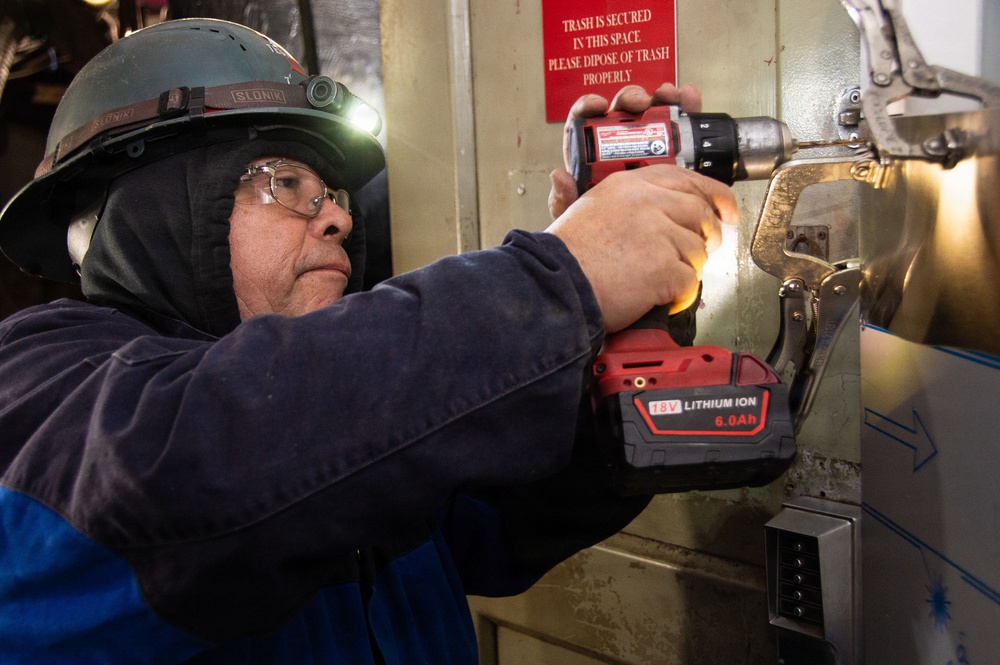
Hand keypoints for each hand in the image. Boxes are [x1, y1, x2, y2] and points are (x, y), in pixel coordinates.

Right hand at [545, 164, 738, 332]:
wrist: (554, 288)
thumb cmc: (562, 257)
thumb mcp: (575, 212)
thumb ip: (582, 195)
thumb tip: (560, 178)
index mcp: (629, 185)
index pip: (685, 179)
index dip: (713, 194)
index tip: (726, 209)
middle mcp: (648, 202)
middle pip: (700, 214)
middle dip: (707, 235)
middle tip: (704, 249)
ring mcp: (659, 234)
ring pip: (697, 251)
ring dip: (686, 270)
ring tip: (661, 280)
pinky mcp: (664, 267)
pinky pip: (688, 283)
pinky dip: (678, 297)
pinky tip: (660, 298)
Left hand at [548, 82, 702, 219]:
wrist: (639, 242)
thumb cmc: (604, 228)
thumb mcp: (580, 218)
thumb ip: (564, 200)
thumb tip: (558, 176)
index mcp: (594, 155)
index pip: (586, 121)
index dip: (588, 107)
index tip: (598, 105)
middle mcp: (621, 144)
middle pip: (622, 111)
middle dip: (631, 99)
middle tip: (640, 104)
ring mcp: (648, 144)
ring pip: (652, 112)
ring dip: (660, 98)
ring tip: (670, 97)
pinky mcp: (673, 150)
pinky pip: (680, 124)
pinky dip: (685, 107)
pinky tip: (689, 98)